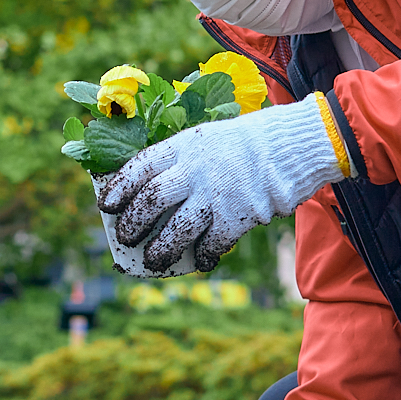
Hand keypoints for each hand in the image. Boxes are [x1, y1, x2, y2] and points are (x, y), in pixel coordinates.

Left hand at [96, 95, 349, 274]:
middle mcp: (194, 169)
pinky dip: (204, 257)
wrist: (293, 146)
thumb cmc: (249, 142)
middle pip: (151, 200)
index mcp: (184, 144)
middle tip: (125, 238)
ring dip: (161, 250)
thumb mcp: (209, 137)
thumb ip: (183, 159)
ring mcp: (215, 194)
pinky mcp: (237, 217)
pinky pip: (211, 244)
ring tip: (153, 261)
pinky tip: (202, 262)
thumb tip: (153, 188)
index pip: (140, 166)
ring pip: (175, 230)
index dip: (119, 187)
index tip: (106, 204)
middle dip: (133, 223)